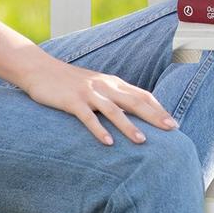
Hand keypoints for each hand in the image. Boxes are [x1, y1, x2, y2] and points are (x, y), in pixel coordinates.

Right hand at [20, 55, 179, 145]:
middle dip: (154, 116)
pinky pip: (88, 117)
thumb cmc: (70, 82)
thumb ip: (113, 97)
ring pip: (114, 110)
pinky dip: (99, 129)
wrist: (41, 69)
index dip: (158, 108)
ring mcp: (89, 93)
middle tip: (171, 129)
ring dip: (129, 126)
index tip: (172, 122)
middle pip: (135, 101)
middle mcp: (105, 86)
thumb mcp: (97, 87)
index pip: (142, 95)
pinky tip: (108, 143)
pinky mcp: (72, 101)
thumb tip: (131, 112)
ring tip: (142, 141)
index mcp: (113, 83)